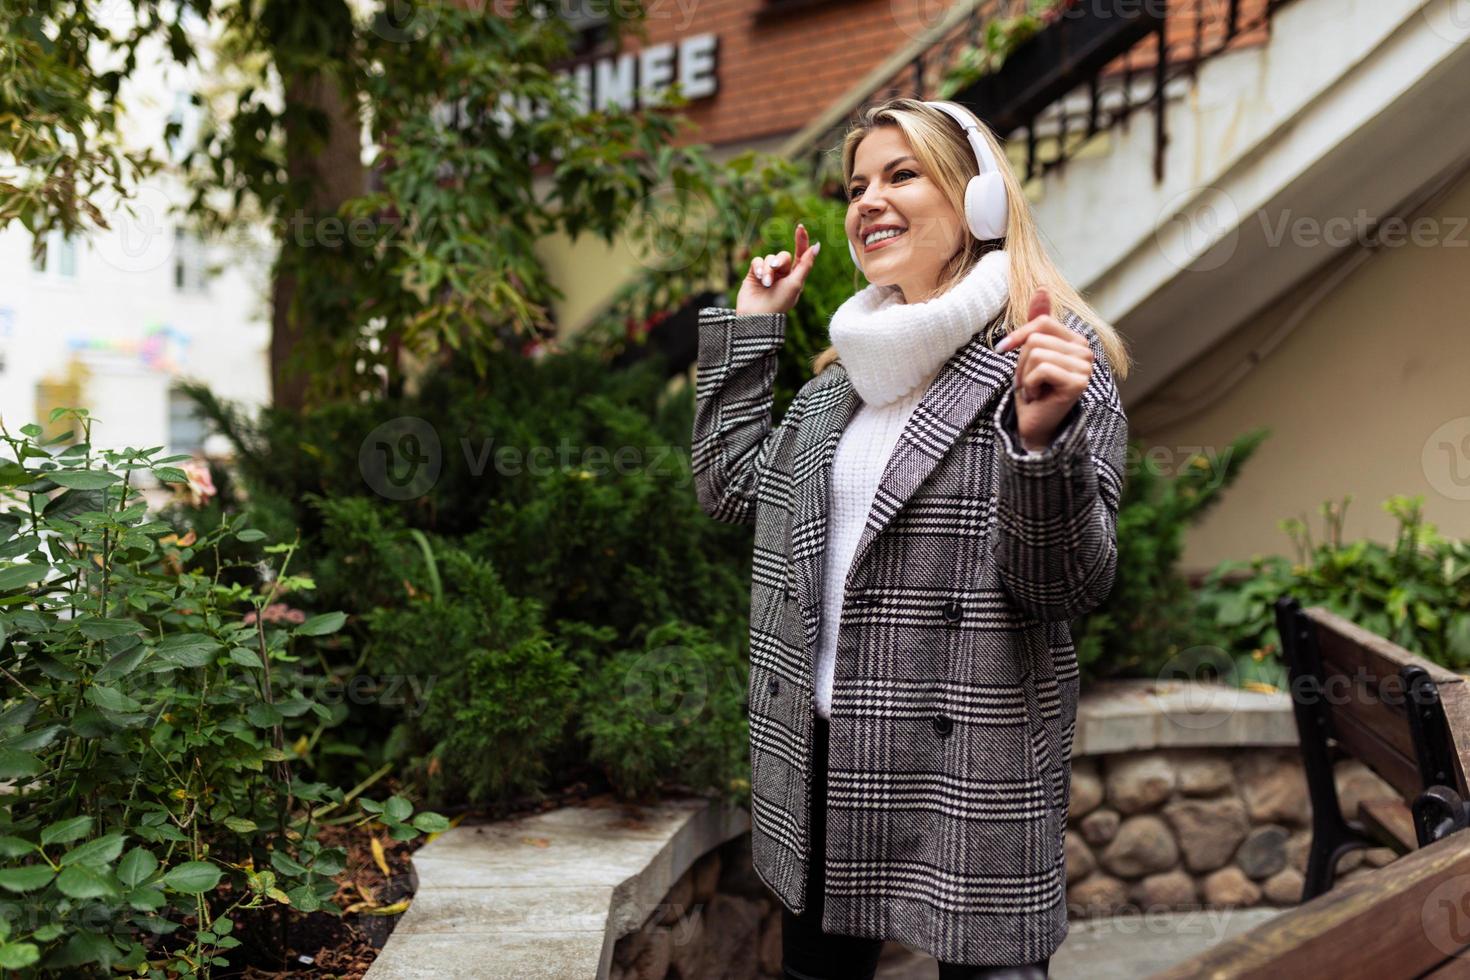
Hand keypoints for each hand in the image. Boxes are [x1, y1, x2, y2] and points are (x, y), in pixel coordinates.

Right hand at [735, 223, 821, 316]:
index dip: (801, 241)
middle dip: (779, 261)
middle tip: (776, 271)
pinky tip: (758, 277)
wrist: (757, 316)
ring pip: (769, 258)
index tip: (800, 227)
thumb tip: (817, 246)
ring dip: (768, 268)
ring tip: (766, 283)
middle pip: (783, 255)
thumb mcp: (796, 283)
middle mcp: (782, 275)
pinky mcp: (754, 274)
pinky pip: (757, 260)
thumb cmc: (779, 303)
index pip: (801, 255)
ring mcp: (768, 274)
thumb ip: (806, 264)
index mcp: (796, 277)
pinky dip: (758, 267)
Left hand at [996, 288, 1093, 451]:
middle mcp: (1086, 351)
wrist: (1033, 424)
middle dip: (1021, 363)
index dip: (1018, 336)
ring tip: (1033, 389)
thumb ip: (1037, 321)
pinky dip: (1030, 385)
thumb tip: (1042, 286)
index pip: (1042, 321)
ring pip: (1036, 353)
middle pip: (1036, 339)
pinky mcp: (1079, 382)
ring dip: (1024, 376)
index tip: (1004, 350)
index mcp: (1075, 340)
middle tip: (1027, 382)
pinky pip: (1041, 368)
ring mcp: (1085, 367)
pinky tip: (1037, 397)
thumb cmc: (1032, 388)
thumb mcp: (1029, 351)